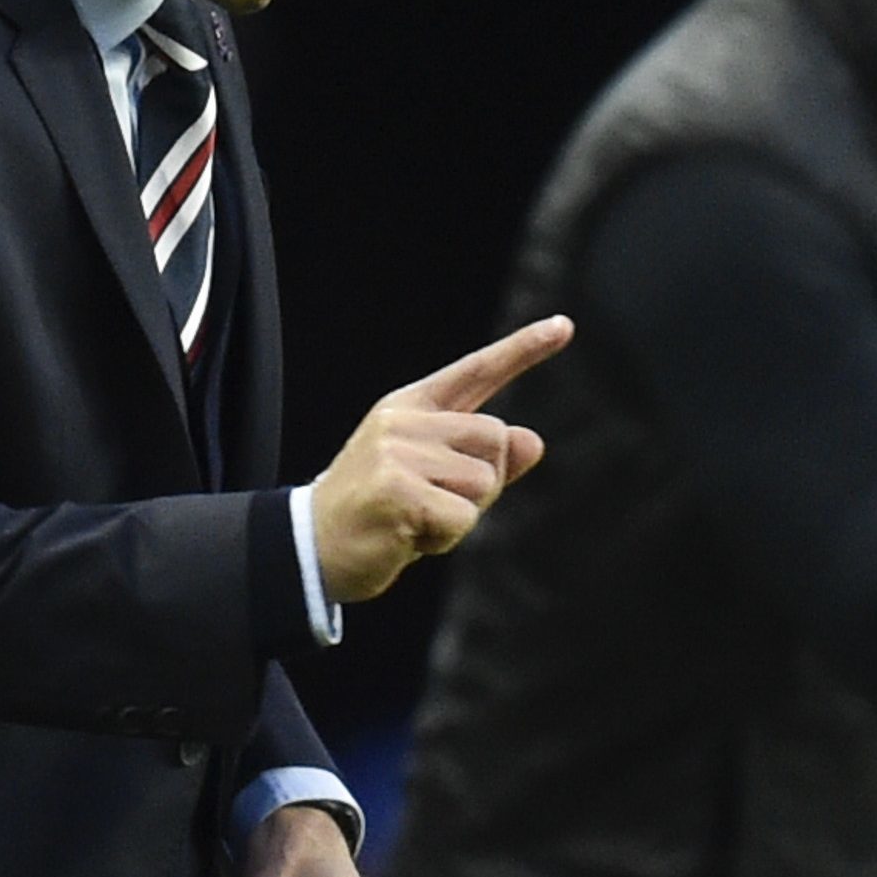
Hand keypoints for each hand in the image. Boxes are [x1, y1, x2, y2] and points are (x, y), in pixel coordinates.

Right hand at [309, 315, 573, 601]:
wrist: (311, 550)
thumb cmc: (378, 516)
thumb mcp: (434, 482)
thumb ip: (484, 461)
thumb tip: (533, 440)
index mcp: (411, 408)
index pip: (476, 371)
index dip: (524, 349)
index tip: (565, 326)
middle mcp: (404, 420)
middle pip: (495, 439)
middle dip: (482, 485)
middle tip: (431, 506)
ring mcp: (397, 451)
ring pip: (484, 481)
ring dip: (461, 516)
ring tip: (414, 521)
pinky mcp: (396, 488)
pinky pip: (461, 517)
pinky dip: (443, 539)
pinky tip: (405, 537)